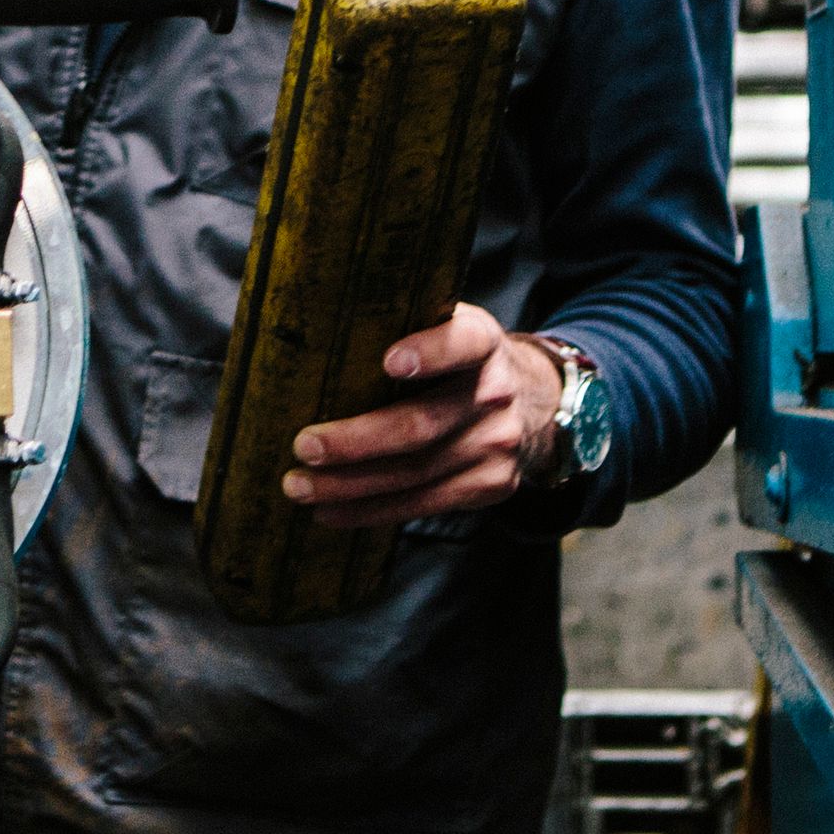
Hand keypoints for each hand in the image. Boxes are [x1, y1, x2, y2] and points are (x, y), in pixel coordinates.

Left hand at [278, 304, 561, 529]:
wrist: (533, 401)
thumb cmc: (459, 359)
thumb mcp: (449, 324)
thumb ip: (405, 322)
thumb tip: (314, 330)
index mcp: (482, 342)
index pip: (462, 341)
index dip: (430, 351)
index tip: (389, 361)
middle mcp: (495, 393)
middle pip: (422, 424)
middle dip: (357, 440)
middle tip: (304, 446)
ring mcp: (497, 444)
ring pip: (417, 473)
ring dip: (351, 485)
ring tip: (300, 486)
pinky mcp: (492, 485)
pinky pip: (425, 503)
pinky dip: (372, 511)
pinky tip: (331, 510)